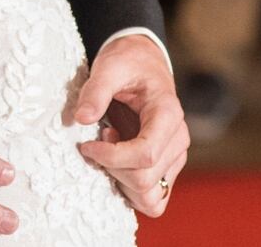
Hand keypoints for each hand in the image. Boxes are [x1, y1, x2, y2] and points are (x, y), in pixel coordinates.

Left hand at [75, 34, 188, 217]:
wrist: (143, 62)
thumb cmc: (128, 63)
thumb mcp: (109, 66)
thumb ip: (95, 91)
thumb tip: (82, 118)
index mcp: (167, 114)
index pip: (145, 154)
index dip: (111, 157)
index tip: (87, 145)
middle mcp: (178, 140)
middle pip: (145, 180)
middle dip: (113, 168)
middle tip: (98, 142)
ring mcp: (174, 157)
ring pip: (150, 196)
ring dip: (122, 182)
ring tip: (111, 152)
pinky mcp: (166, 167)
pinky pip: (153, 198)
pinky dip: (131, 190)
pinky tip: (118, 165)